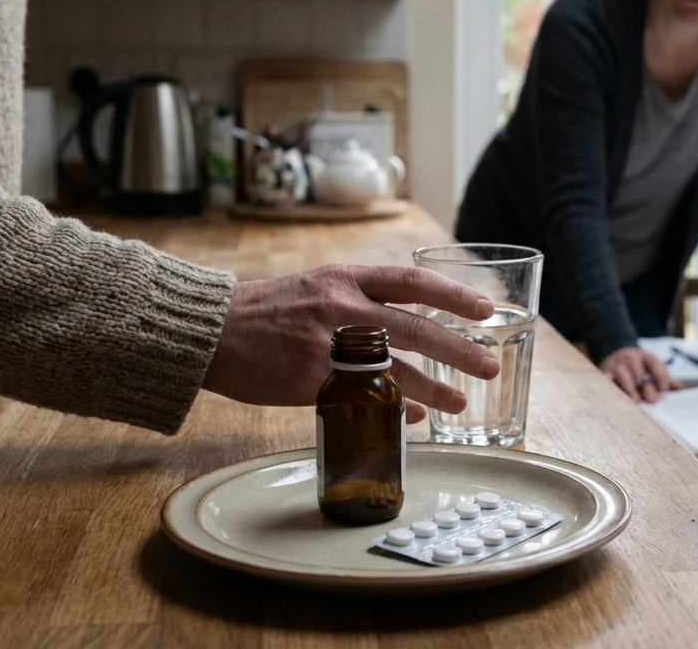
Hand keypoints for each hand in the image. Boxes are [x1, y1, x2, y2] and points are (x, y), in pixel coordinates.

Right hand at [202, 264, 499, 422]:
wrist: (209, 330)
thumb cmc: (265, 311)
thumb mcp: (316, 290)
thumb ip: (360, 309)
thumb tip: (405, 340)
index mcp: (344, 278)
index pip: (411, 281)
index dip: (452, 294)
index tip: (485, 309)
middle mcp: (341, 306)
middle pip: (415, 328)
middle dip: (458, 348)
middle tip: (489, 365)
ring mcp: (325, 344)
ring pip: (394, 368)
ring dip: (432, 388)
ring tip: (460, 403)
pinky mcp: (308, 379)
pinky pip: (361, 397)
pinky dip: (391, 409)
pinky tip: (411, 419)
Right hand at [599, 346, 682, 402]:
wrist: (614, 356)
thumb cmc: (639, 369)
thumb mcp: (653, 370)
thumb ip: (668, 381)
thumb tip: (686, 392)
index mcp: (645, 357)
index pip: (653, 362)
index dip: (659, 374)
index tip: (664, 388)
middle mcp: (629, 358)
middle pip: (638, 370)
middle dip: (645, 386)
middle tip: (652, 400)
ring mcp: (615, 365)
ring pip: (622, 375)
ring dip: (629, 388)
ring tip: (636, 402)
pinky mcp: (603, 374)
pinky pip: (606, 382)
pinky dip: (611, 391)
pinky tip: (617, 402)